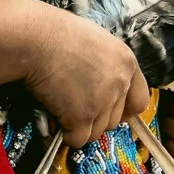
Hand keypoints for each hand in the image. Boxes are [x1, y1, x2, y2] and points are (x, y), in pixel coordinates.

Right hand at [0, 0, 147, 147]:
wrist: (33, 38)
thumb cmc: (54, 33)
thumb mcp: (93, 41)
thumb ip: (105, 65)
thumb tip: (98, 85)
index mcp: (126, 61)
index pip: (140, 101)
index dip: (123, 110)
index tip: (108, 111)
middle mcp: (120, 82)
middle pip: (115, 121)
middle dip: (95, 119)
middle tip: (73, 105)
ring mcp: (102, 101)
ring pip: (96, 133)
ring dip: (78, 126)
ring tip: (60, 106)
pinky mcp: (81, 117)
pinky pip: (77, 140)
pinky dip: (64, 134)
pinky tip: (53, 117)